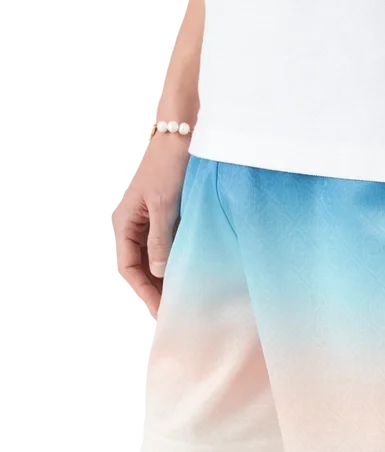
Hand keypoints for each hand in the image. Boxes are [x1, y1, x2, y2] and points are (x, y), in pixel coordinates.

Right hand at [110, 132, 189, 317]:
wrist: (183, 136)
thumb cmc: (170, 166)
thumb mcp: (165, 205)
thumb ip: (161, 239)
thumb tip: (160, 272)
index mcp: (125, 223)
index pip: (129, 268)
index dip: (144, 292)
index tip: (162, 311)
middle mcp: (136, 226)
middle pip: (141, 268)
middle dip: (155, 291)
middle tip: (177, 314)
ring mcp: (152, 223)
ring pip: (156, 261)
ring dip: (167, 280)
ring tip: (184, 302)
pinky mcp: (170, 218)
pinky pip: (170, 248)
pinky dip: (178, 264)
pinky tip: (191, 277)